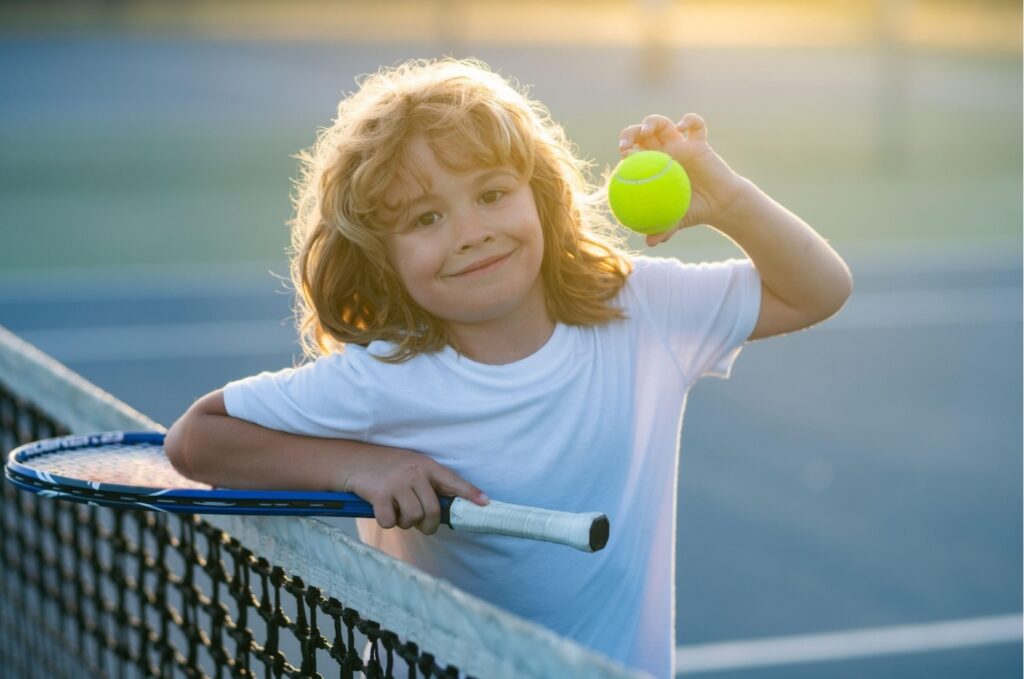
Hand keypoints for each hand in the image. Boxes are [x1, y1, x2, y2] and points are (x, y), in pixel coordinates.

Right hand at [339, 445, 488, 534]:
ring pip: (414, 517)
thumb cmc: (387, 468)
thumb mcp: (412, 467)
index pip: (453, 481)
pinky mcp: (379, 494)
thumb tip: (444, 510)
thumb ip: (427, 484)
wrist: (354, 460)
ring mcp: (397, 483)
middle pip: (433, 510)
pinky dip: (388, 522)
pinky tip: (382, 510)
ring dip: (406, 523)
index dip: (470, 493)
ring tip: (398, 512)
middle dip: (428, 525)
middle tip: (421, 525)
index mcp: (426, 466)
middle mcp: (415, 473)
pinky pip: (391, 521)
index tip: (485, 503)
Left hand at [618, 113, 746, 245]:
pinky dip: (689, 120)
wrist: (720, 204)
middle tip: (626, 143)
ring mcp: (680, 145)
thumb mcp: (677, 221)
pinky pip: (695, 125)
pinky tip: (683, 126)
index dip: (624, 152)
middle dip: (630, 133)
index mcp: (651, 168)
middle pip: (641, 135)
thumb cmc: (693, 212)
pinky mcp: (699, 141)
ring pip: (663, 125)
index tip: (623, 156)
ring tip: (646, 130)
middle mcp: (663, 153)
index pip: (632, 154)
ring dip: (652, 122)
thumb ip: (663, 229)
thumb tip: (650, 243)